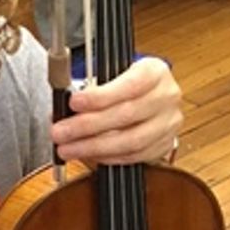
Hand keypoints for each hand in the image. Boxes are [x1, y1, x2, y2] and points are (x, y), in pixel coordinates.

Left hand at [51, 55, 183, 168]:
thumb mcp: (114, 75)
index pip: (129, 85)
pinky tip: (89, 154)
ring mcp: (168, 124)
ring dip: (94, 147)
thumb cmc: (128, 85)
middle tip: (61, 131)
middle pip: (126, 115)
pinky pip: (133, 156)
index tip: (74, 103)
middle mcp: (166, 97)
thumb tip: (63, 108)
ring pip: (131, 141)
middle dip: (88, 126)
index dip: (100, 96)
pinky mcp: (164, 145)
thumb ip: (93, 88)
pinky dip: (107, 157)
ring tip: (68, 148)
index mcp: (155, 72)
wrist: (152, 97)